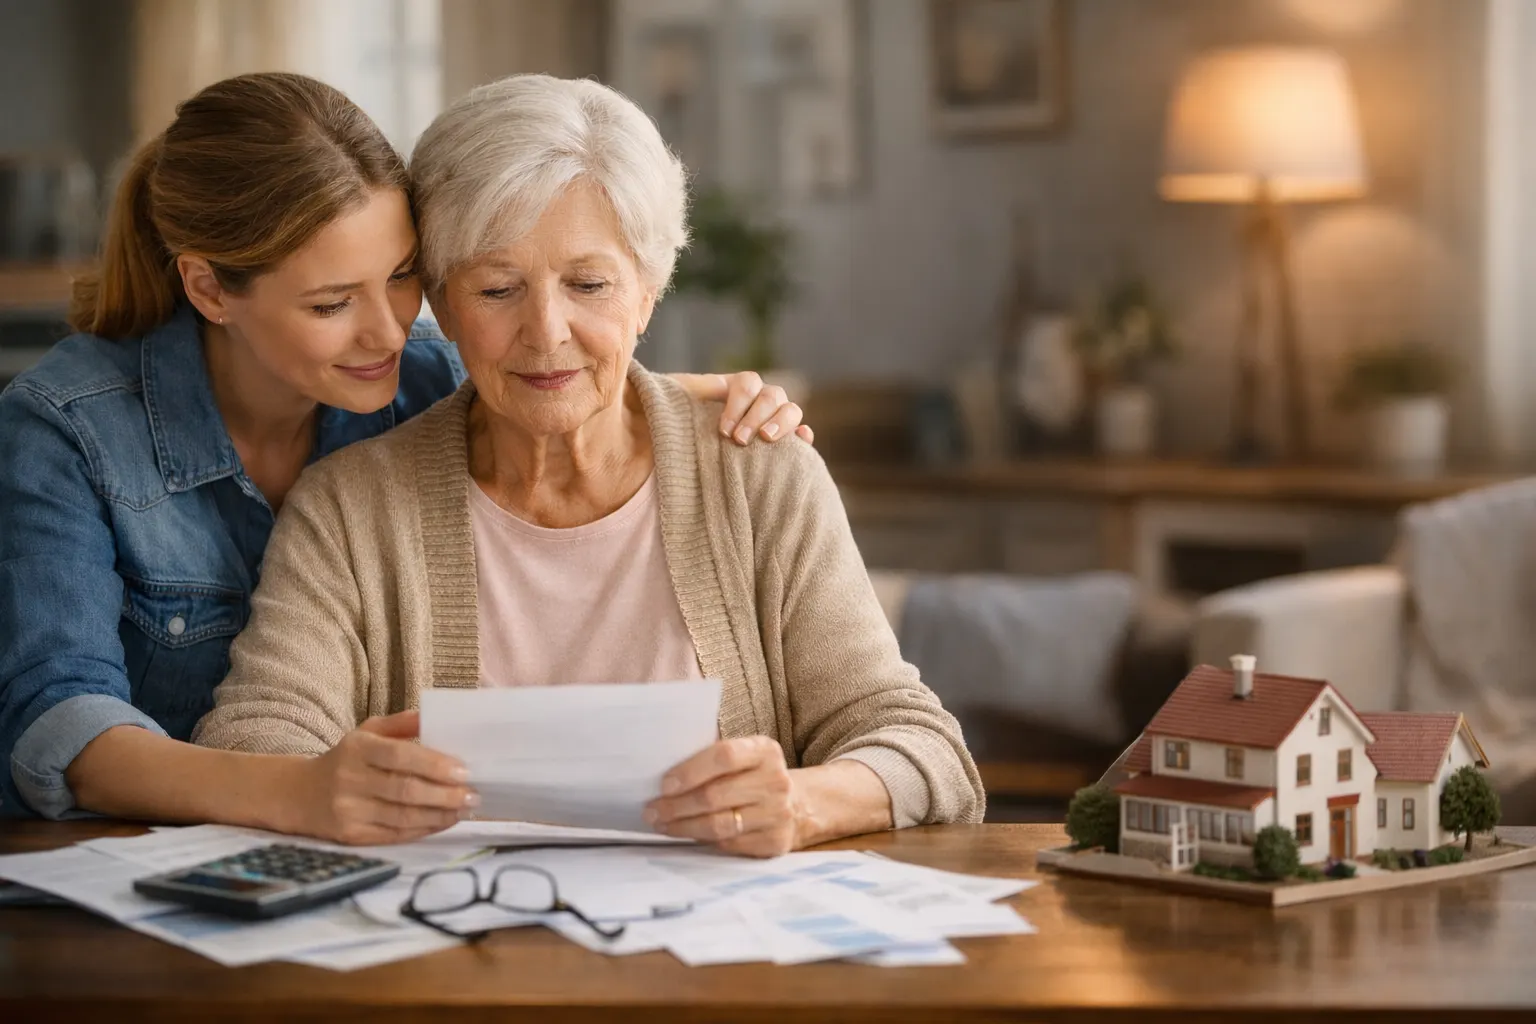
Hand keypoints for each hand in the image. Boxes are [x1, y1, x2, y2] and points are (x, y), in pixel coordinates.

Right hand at [291, 710, 478, 845]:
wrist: (299, 795)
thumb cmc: (347, 759)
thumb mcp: (367, 731)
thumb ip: (402, 723)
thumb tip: (438, 716)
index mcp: (357, 748)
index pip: (399, 756)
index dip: (434, 765)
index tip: (464, 770)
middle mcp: (350, 780)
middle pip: (405, 791)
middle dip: (445, 795)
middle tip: (474, 794)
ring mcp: (349, 811)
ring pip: (402, 817)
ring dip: (440, 815)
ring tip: (466, 809)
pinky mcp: (351, 836)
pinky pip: (395, 835)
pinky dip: (424, 829)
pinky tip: (444, 822)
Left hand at [644, 736, 798, 856]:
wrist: (797, 806)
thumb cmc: (754, 777)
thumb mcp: (745, 756)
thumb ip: (713, 757)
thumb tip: (663, 771)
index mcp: (765, 751)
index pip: (724, 756)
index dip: (690, 771)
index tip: (664, 784)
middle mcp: (776, 781)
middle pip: (716, 795)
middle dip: (676, 805)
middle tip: (652, 810)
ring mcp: (778, 814)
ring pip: (719, 825)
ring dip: (683, 826)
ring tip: (661, 824)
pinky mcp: (774, 842)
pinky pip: (728, 844)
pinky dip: (702, 840)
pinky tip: (686, 834)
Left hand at [673, 371, 814, 445]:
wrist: (676, 462)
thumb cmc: (677, 429)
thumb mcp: (677, 406)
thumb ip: (687, 390)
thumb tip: (688, 380)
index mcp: (736, 389)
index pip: (748, 383)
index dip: (738, 403)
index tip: (723, 430)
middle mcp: (758, 402)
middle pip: (772, 395)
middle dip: (756, 416)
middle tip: (739, 440)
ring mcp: (774, 421)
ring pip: (791, 410)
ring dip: (783, 422)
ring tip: (767, 439)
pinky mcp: (784, 444)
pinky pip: (802, 435)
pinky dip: (804, 435)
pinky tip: (801, 441)